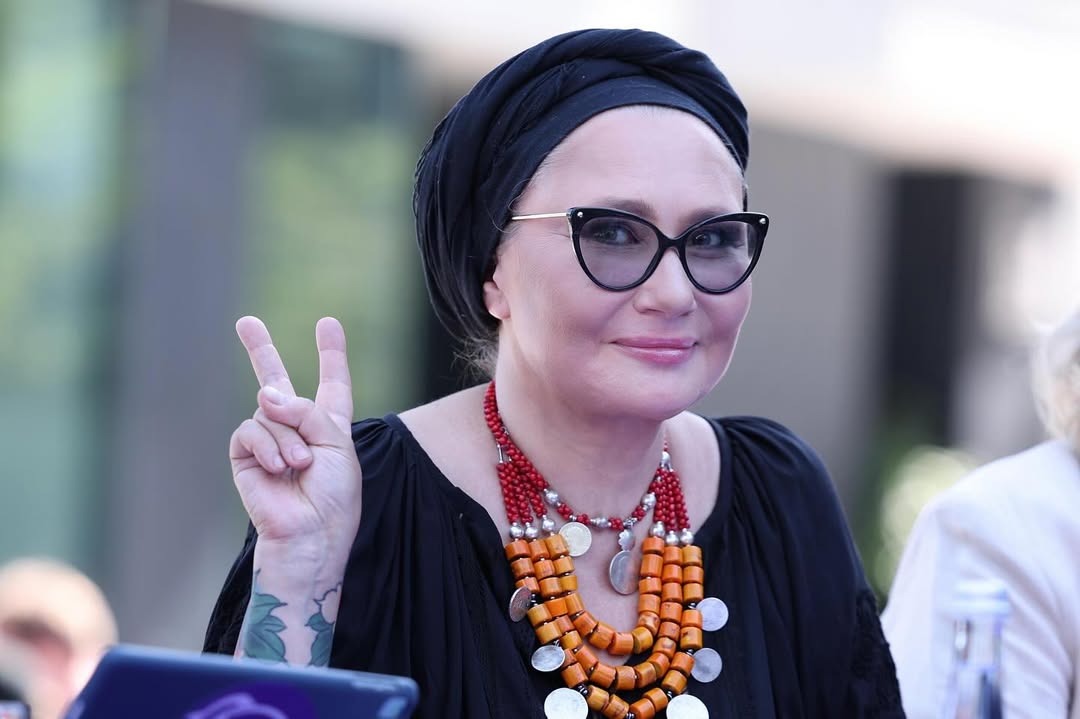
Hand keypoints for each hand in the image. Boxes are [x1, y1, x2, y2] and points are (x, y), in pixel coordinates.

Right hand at [228, 316, 361, 553]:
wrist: (311, 533)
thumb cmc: (333, 494)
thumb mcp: (336, 442)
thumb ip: (307, 410)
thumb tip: (264, 395)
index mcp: (329, 427)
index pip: (331, 385)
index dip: (331, 354)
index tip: (328, 324)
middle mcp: (297, 430)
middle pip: (277, 382)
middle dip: (261, 350)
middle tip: (246, 322)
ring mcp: (268, 442)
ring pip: (271, 411)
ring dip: (289, 438)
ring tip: (300, 467)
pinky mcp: (245, 456)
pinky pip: (251, 429)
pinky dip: (267, 446)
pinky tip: (278, 469)